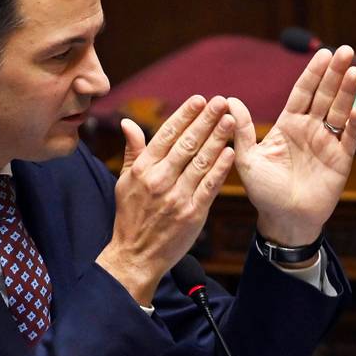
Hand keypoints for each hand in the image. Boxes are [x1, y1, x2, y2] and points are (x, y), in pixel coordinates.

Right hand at [97, 95, 235, 305]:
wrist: (135, 256)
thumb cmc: (130, 216)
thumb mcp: (125, 181)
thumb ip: (133, 151)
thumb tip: (128, 122)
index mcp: (143, 169)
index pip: (167, 135)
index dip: (185, 115)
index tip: (199, 100)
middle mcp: (160, 180)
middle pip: (187, 144)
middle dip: (205, 120)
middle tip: (221, 101)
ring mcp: (177, 197)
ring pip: (201, 162)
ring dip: (217, 139)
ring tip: (230, 120)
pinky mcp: (192, 213)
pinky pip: (209, 186)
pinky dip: (220, 168)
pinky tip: (230, 152)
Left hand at [229, 45, 355, 247]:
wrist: (283, 220)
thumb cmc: (264, 191)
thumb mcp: (247, 159)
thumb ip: (241, 130)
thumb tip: (228, 100)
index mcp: (289, 124)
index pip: (304, 92)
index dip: (313, 73)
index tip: (323, 54)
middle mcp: (311, 130)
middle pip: (325, 95)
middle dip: (335, 73)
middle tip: (346, 51)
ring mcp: (327, 144)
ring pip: (339, 111)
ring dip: (347, 92)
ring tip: (355, 72)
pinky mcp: (340, 161)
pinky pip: (349, 139)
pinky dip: (354, 125)